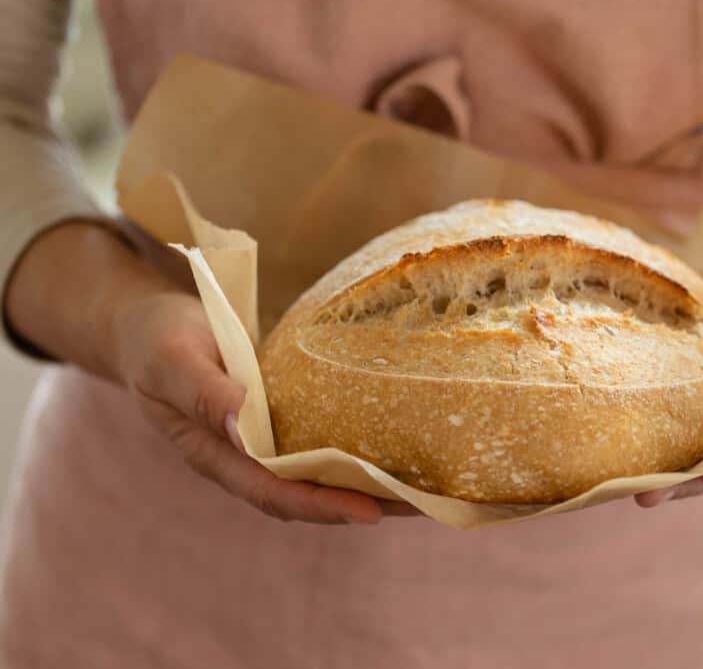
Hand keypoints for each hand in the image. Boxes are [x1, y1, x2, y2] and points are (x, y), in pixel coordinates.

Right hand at [114, 291, 417, 523]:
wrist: (148, 325)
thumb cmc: (155, 339)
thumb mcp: (171, 359)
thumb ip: (203, 392)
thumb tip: (243, 423)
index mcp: (213, 453)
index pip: (272, 491)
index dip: (321, 505)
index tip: (371, 512)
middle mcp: (241, 456)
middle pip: (304, 494)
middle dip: (359, 503)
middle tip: (418, 504)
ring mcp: (260, 440)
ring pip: (315, 474)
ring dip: (364, 482)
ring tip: (420, 486)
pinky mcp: (277, 418)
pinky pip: (317, 442)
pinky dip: (353, 449)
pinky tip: (393, 444)